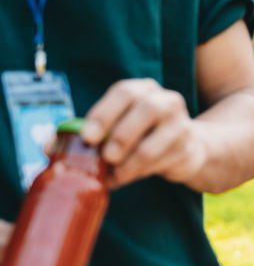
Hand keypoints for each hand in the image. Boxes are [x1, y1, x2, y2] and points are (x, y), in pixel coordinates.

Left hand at [81, 79, 205, 188]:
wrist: (187, 147)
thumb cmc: (142, 135)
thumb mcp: (117, 126)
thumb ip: (89, 133)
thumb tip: (53, 147)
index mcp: (144, 89)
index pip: (124, 92)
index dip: (104, 113)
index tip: (87, 137)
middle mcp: (166, 100)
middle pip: (147, 109)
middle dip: (121, 136)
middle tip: (106, 157)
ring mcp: (180, 123)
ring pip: (153, 143)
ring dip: (129, 162)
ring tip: (115, 174)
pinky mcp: (187, 148)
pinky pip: (159, 162)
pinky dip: (138, 172)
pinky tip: (126, 176)